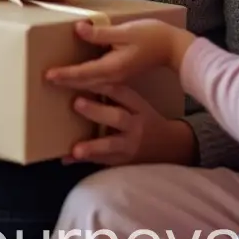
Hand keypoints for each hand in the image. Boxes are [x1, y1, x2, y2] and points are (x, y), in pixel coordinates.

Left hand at [46, 18, 191, 90]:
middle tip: (45, 81)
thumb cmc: (153, 37)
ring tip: (58, 82)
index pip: (84, 72)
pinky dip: (86, 82)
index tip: (49, 75)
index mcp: (113, 67)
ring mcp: (118, 77)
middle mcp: (114, 76)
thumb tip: (79, 29)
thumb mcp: (126, 32)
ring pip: (91, 84)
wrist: (175, 48)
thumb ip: (101, 34)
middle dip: (65, 82)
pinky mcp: (120, 74)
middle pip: (84, 82)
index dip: (65, 74)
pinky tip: (79, 81)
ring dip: (74, 84)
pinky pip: (99, 83)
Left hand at [63, 84, 192, 165]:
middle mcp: (135, 126)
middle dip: (97, 111)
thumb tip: (83, 81)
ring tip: (76, 149)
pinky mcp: (123, 162)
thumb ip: (116, 97)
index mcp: (138, 107)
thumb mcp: (138, 105)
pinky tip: (68, 159)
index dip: (102, 85)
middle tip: (76, 103)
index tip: (82, 76)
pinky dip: (85, 160)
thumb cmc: (145, 120)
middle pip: (118, 118)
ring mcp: (129, 146)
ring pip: (112, 146)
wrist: (170, 147)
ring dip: (93, 147)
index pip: (121, 93)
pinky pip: (103, 162)